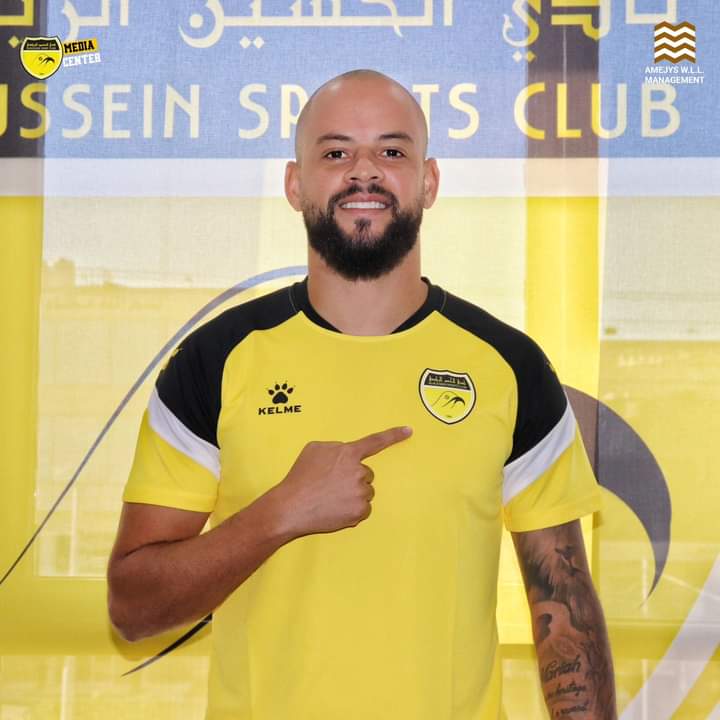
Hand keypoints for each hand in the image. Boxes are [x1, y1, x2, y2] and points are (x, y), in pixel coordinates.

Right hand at [272, 426, 411, 537]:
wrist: (291, 506)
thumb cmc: (300, 477)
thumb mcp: (314, 449)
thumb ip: (335, 447)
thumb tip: (344, 453)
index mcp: (348, 453)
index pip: (374, 442)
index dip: (393, 435)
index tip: (408, 430)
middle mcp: (359, 471)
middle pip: (366, 473)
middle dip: (354, 478)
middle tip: (332, 485)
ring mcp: (361, 492)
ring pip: (365, 492)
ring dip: (353, 494)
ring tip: (330, 498)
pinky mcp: (360, 512)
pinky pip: (363, 509)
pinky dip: (352, 510)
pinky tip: (335, 509)